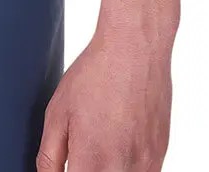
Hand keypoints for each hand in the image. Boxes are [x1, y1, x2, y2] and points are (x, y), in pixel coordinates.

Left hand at [36, 21, 174, 169]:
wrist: (135, 48)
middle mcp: (122, 168)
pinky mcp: (160, 156)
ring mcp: (146, 164)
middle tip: (80, 153)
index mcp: (92, 159)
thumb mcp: (57, 112)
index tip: (67, 165)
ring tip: (101, 144)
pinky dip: (127, 168)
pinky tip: (118, 145)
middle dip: (86, 170)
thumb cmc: (95, 74)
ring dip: (107, 170)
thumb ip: (49, 157)